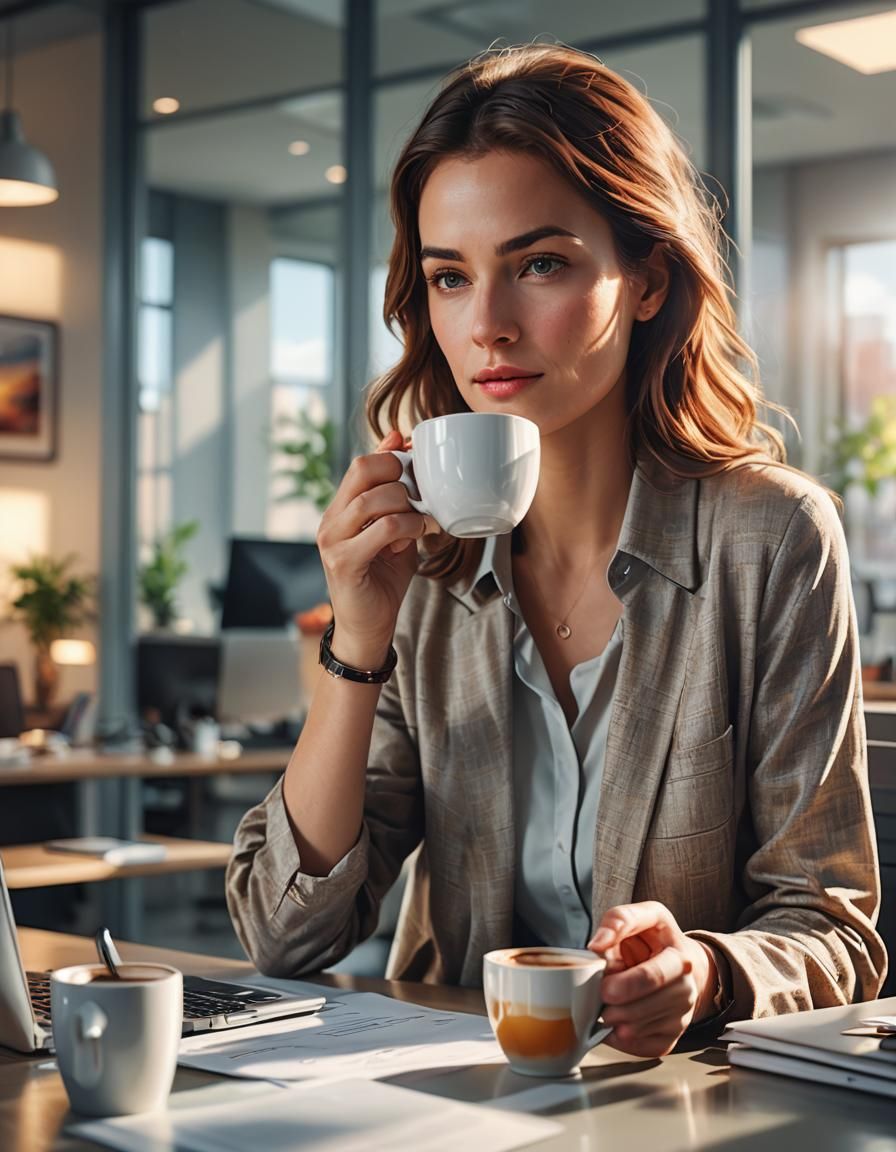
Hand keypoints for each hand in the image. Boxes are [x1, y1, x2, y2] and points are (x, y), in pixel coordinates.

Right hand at [316, 430, 436, 667]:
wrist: (367, 628)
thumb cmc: (382, 581)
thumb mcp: (394, 533)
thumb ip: (398, 502)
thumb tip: (404, 453)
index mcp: (340, 510)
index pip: (362, 464)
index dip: (393, 456)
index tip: (419, 467)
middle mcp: (331, 520)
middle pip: (363, 469)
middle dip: (402, 476)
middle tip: (422, 497)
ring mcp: (333, 540)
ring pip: (374, 498)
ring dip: (409, 506)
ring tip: (423, 522)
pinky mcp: (343, 561)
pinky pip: (384, 528)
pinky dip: (409, 527)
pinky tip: (419, 535)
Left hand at [588, 901, 718, 1057]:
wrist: (679, 964)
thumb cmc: (654, 940)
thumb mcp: (641, 918)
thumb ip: (618, 921)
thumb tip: (597, 946)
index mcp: (679, 956)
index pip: (652, 977)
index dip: (624, 985)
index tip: (604, 987)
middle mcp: (686, 988)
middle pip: (641, 1009)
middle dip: (613, 1005)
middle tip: (600, 996)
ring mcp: (682, 1015)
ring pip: (637, 1029)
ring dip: (613, 1020)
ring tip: (607, 1004)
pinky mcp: (672, 1036)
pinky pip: (640, 1047)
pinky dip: (619, 1038)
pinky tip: (616, 1020)